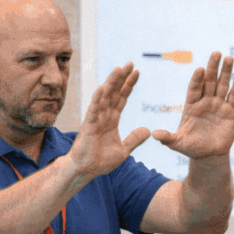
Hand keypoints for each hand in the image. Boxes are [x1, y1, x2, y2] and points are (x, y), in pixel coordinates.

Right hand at [68, 64, 150, 178]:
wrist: (86, 171)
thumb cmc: (100, 161)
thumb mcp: (123, 150)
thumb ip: (134, 139)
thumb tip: (148, 130)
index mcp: (111, 120)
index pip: (122, 98)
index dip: (129, 85)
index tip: (136, 72)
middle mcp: (103, 116)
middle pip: (114, 93)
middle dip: (121, 78)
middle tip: (129, 63)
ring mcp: (95, 119)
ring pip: (104, 97)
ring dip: (111, 83)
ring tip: (118, 69)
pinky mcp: (88, 126)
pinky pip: (93, 110)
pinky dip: (97, 99)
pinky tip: (101, 88)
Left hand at [152, 52, 233, 158]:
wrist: (208, 155)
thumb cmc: (191, 147)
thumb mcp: (177, 143)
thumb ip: (167, 138)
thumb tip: (154, 135)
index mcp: (191, 105)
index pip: (194, 88)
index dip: (197, 79)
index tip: (200, 69)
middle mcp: (205, 101)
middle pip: (209, 81)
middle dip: (212, 67)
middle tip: (216, 53)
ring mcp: (218, 104)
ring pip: (222, 85)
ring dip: (226, 72)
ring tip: (229, 58)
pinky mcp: (230, 111)